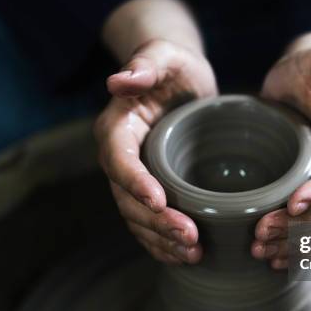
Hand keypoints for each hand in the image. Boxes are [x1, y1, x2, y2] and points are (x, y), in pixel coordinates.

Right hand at [94, 39, 216, 263]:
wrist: (182, 83)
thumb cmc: (175, 66)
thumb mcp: (165, 55)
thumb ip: (146, 63)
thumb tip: (119, 81)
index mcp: (117, 127)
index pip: (119, 160)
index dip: (135, 182)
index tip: (159, 201)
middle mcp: (120, 157)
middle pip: (127, 198)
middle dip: (156, 222)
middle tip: (190, 237)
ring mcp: (134, 178)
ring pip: (136, 218)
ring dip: (160, 239)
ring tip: (192, 253)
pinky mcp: (150, 189)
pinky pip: (148, 223)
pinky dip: (162, 242)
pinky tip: (184, 255)